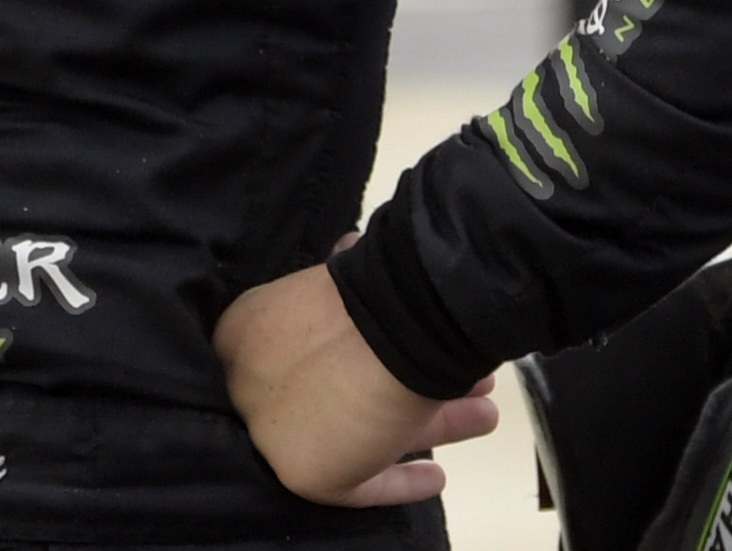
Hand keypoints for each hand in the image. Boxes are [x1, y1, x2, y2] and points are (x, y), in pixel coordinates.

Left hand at [212, 250, 497, 507]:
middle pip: (341, 391)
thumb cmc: (374, 295)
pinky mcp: (310, 476)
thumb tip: (353, 250)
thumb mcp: (352, 266)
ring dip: (425, 422)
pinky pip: (358, 481)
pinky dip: (398, 479)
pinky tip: (435, 476)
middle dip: (409, 386)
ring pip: (360, 428)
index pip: (301, 346)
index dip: (361, 347)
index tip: (413, 348)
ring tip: (484, 413)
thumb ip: (350, 274)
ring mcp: (278, 430)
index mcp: (248, 326)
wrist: (388, 331)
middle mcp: (255, 378)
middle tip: (466, 381)